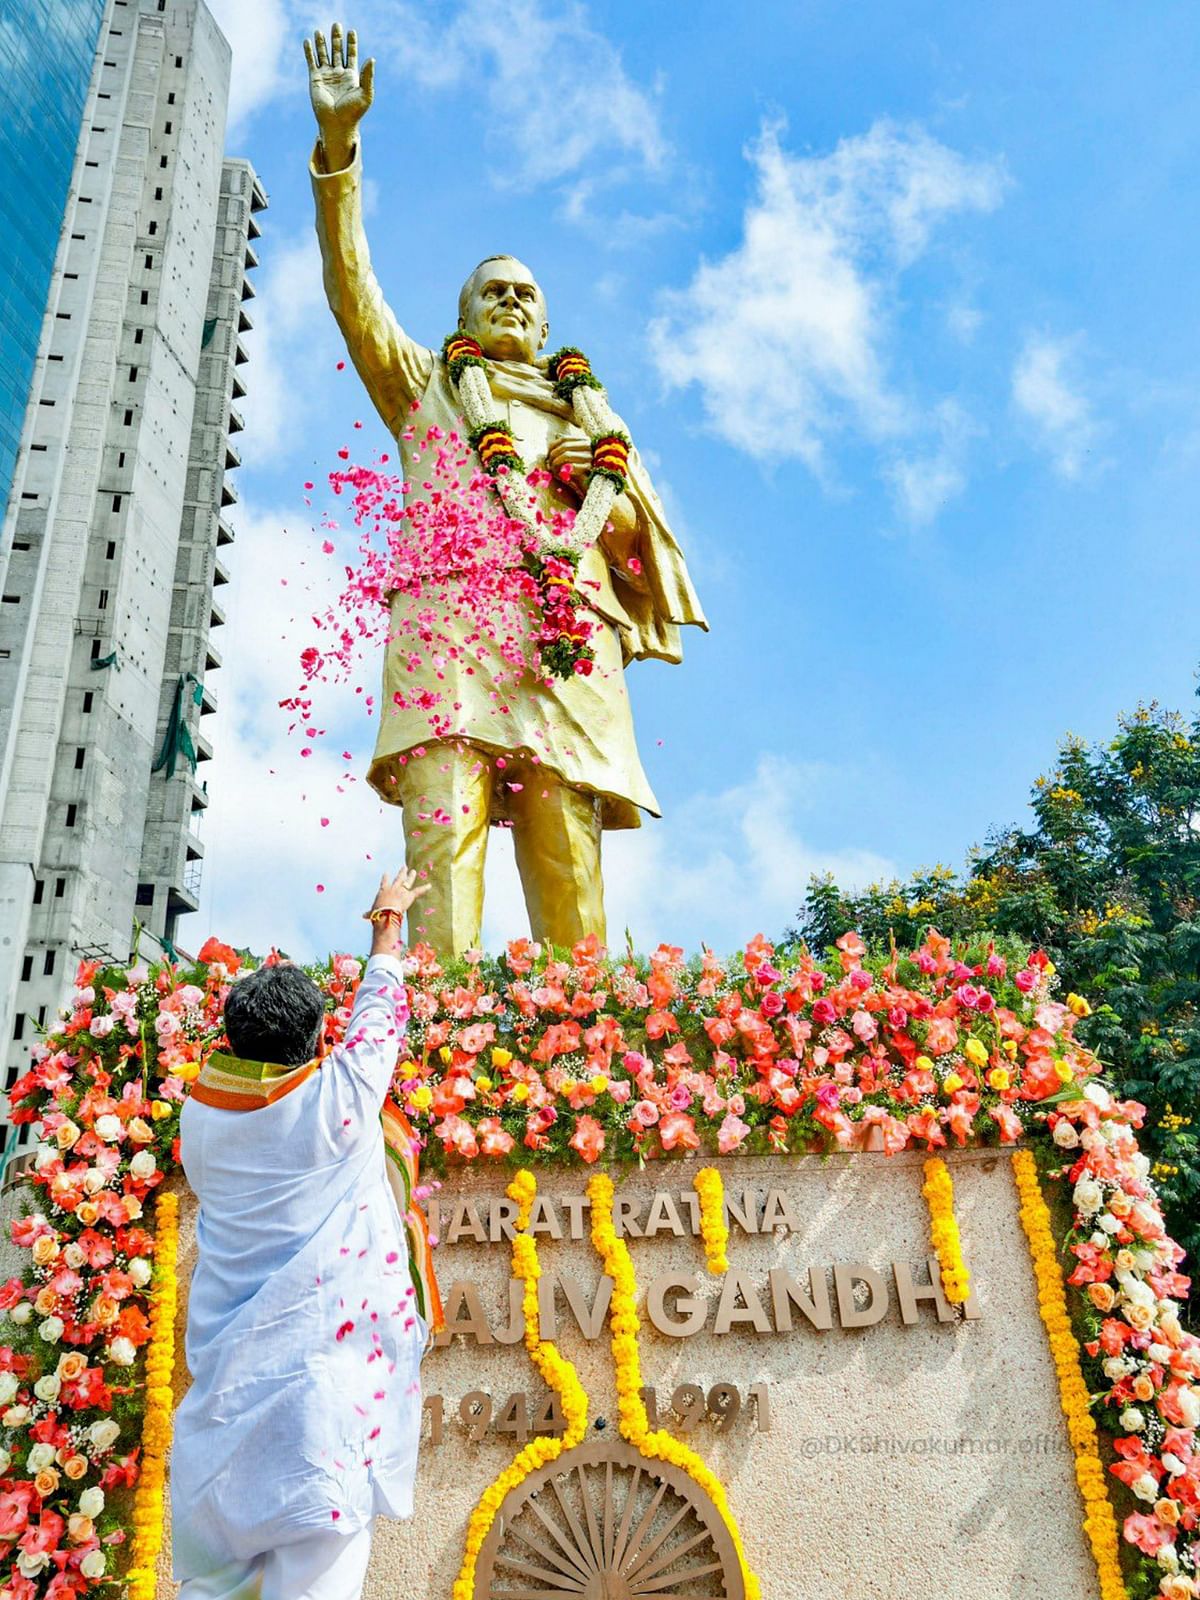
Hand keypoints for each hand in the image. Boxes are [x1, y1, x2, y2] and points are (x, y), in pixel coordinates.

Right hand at [304, 24, 373, 170]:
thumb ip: (368, 76)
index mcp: (352, 76)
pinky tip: (308, 41)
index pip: (351, 55)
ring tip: (320, 30)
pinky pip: (311, 62)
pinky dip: (309, 52)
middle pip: (337, 51)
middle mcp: (339, 74)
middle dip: (336, 38)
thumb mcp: (365, 94)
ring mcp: (326, 76)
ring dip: (322, 43)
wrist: (338, 124)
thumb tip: (372, 58)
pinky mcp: (315, 79)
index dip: (351, 43)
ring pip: (323, 54)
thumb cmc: (354, 113)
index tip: (351, 31)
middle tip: (336, 24)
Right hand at [365, 866, 429, 952]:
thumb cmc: (378, 913)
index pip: (384, 882)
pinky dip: (424, 888)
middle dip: (402, 872)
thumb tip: (363, 916)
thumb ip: (369, 913)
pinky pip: (418, 891)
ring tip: (413, 871)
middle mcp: (393, 888)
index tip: (386, 872)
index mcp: (383, 890)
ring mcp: (402, 890)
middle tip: (404, 867)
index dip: (385, 877)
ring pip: (407, 881)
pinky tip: (430, 885)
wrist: (386, 913)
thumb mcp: (372, 912)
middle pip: (398, 878)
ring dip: (411, 876)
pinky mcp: (409, 896)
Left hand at [546, 436, 592, 496]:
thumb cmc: (582, 475)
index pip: (564, 439)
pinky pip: (571, 466)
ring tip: (554, 472)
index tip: (547, 456)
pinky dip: (563, 471)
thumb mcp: (573, 459)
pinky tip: (562, 476)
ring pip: (566, 455)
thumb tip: (557, 435)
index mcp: (586, 442)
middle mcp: (590, 447)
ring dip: (556, 464)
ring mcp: (592, 457)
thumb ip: (567, 447)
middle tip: (549, 466)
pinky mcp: (591, 469)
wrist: (595, 491)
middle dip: (553, 456)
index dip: (552, 447)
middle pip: (564, 446)